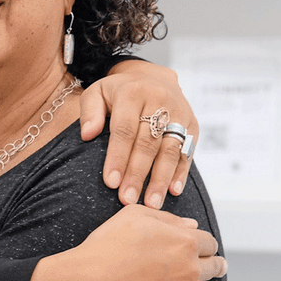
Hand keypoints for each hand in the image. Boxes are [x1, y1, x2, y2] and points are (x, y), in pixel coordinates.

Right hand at [47, 204, 224, 280]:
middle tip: (213, 267)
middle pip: (216, 267)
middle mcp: (190, 270)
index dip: (205, 244)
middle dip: (214, 265)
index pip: (210, 243)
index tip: (201, 249)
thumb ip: (167, 218)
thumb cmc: (105, 248)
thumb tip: (191, 226)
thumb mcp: (133, 217)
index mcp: (184, 243)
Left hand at [80, 60, 198, 207]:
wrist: (154, 77)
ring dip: (160, 179)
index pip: (124, 130)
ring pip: (170, 150)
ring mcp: (179, 113)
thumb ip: (90, 112)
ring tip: (151, 203)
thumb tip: (87, 135)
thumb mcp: (97, 92)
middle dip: (138, 174)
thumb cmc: (119, 91)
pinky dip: (181, 172)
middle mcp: (159, 102)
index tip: (111, 182)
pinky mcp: (193, 124)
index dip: (118, 157)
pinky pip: (187, 151)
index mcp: (133, 93)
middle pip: (148, 143)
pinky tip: (173, 191)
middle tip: (128, 200)